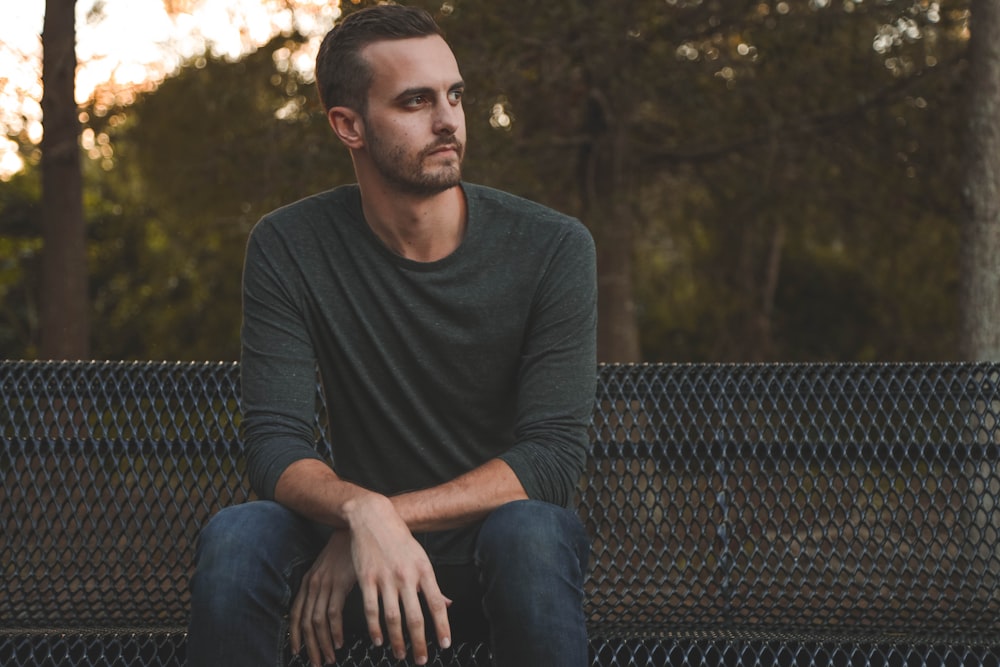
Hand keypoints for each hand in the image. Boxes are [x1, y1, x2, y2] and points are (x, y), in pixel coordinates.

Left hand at [291, 530, 356, 666]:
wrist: (359, 527)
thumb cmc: (348, 548)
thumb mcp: (331, 567)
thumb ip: (327, 584)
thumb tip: (328, 605)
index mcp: (309, 581)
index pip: (296, 614)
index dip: (295, 635)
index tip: (298, 652)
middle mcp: (313, 584)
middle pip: (305, 622)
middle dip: (310, 646)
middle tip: (317, 663)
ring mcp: (325, 584)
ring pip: (318, 621)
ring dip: (323, 643)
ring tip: (330, 658)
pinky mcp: (340, 583)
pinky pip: (333, 613)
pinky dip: (334, 631)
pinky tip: (339, 642)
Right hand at [346, 494, 451, 664]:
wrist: (373, 517)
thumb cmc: (400, 539)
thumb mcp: (421, 557)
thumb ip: (432, 584)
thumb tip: (448, 605)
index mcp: (424, 570)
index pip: (437, 604)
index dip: (442, 627)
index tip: (444, 645)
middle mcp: (406, 576)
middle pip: (415, 617)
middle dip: (419, 642)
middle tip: (422, 660)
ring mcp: (385, 578)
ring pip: (393, 618)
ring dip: (397, 640)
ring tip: (400, 655)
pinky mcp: (366, 578)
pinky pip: (371, 609)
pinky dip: (374, 628)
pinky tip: (378, 640)